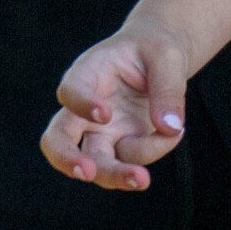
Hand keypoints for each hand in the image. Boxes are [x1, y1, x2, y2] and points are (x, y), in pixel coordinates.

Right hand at [43, 23, 188, 192]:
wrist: (160, 60)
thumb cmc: (155, 50)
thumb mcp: (167, 57)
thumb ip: (168, 88)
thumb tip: (170, 128)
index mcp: (88, 73)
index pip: (71, 91)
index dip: (81, 104)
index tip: (104, 113)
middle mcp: (84, 108)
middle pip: (57, 139)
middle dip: (67, 159)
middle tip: (88, 172)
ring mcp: (100, 132)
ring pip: (93, 163)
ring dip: (116, 175)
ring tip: (143, 179)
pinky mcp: (119, 147)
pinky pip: (131, 160)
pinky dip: (153, 151)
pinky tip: (173, 132)